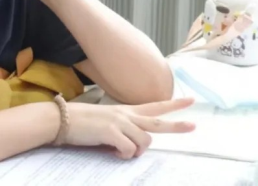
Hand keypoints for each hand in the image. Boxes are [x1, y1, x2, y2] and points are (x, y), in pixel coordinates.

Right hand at [63, 98, 195, 158]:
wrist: (63, 119)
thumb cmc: (82, 122)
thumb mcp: (106, 121)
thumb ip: (122, 129)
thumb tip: (131, 145)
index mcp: (126, 111)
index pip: (154, 106)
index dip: (173, 105)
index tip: (190, 101)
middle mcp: (126, 115)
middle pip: (158, 121)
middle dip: (177, 125)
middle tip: (194, 126)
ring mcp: (120, 123)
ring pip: (144, 141)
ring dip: (136, 151)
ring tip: (121, 151)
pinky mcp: (112, 133)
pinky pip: (129, 150)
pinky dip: (124, 155)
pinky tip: (114, 152)